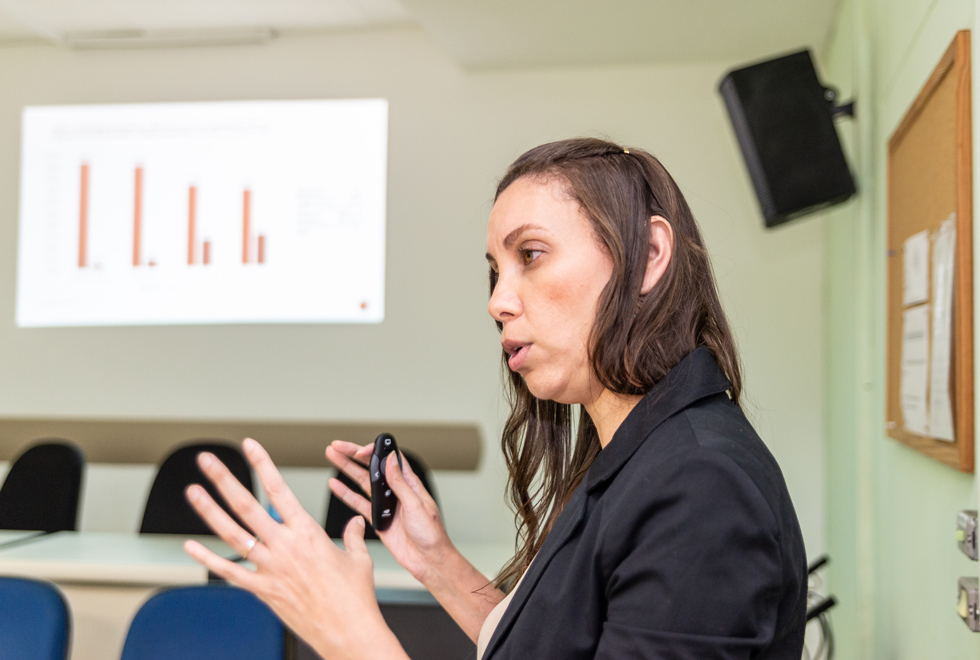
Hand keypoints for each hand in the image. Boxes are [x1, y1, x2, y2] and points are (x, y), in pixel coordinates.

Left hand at [184, 438, 405, 659]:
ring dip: (209, 511)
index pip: (279, 490)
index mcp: (308, 532)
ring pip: (232, 533)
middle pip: (247, 506)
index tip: (250, 446)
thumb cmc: (355, 597)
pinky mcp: (261, 591)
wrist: (348, 631)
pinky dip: (208, 558)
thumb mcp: (359, 559)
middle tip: (208, 461)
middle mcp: (284, 547)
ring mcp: (269, 569)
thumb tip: (355, 524)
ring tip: (193, 491)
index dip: (263, 465)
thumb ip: (353, 536)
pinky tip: (191, 545)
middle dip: (224, 480)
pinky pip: (229, 571)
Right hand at [326, 441, 451, 583]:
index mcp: (409, 483)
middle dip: (353, 454)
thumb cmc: (431, 532)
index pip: (389, 459)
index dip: (374, 451)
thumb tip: (390, 459)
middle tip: (337, 446)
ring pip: (361, 481)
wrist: (428, 559)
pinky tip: (335, 485)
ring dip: (346, 469)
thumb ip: (400, 483)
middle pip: (371, 467)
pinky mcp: (377, 518)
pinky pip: (358, 503)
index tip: (360, 450)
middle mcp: (395, 490)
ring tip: (332, 456)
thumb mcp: (416, 504)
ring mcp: (384, 504)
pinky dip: (345, 493)